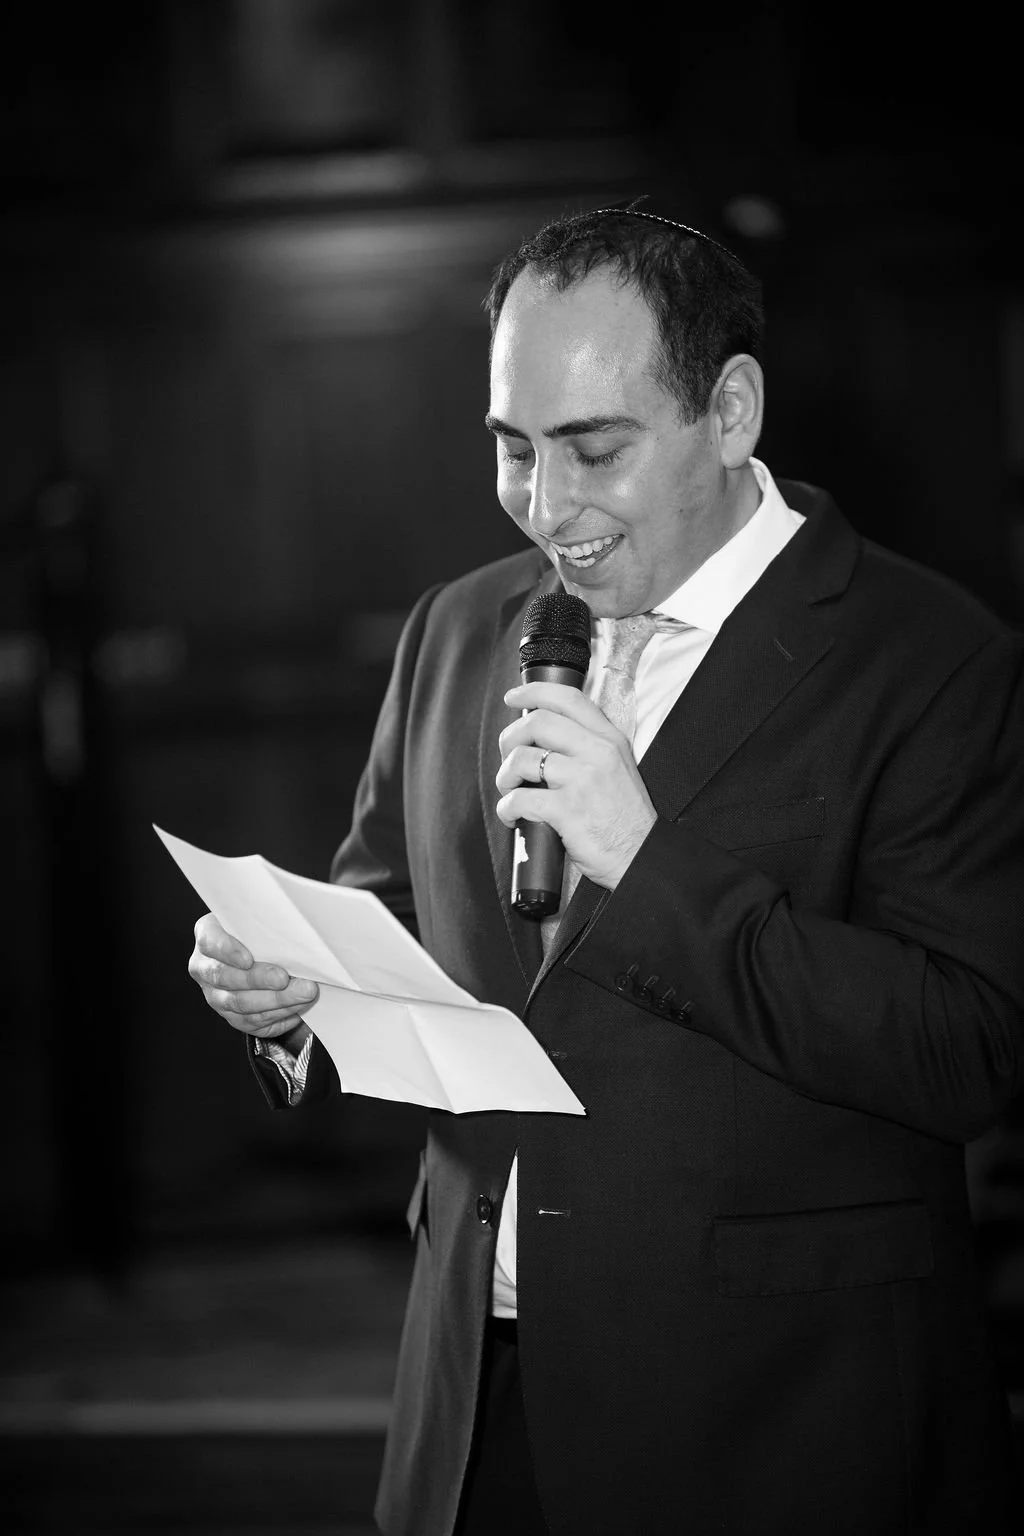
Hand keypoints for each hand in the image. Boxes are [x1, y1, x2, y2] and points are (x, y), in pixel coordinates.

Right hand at [188, 913, 318, 1040]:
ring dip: (275, 1000)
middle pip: (224, 977)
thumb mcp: (259, 922)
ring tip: (303, 993)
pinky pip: (253, 1021)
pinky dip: (277, 1016)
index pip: (209, 942)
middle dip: (258, 979)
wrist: (262, 955)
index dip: (227, 951)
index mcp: (208, 936)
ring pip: (240, 1003)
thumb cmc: (260, 934)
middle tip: (285, 978)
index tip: (249, 958)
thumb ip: (267, 924)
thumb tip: (295, 933)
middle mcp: (205, 968)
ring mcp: (216, 995)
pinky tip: (297, 1009)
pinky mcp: (232, 1016)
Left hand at [495, 681, 656, 889]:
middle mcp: (598, 752)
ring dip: (505, 775)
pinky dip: (506, 807)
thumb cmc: (624, 819)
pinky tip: (512, 815)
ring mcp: (583, 780)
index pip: (568, 698)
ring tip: (509, 789)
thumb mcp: (618, 768)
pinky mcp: (568, 809)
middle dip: (510, 737)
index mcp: (610, 739)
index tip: (513, 697)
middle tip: (507, 756)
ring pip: (523, 758)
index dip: (533, 692)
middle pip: (538, 722)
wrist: (640, 856)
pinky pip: (520, 798)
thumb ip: (588, 747)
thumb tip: (544, 736)